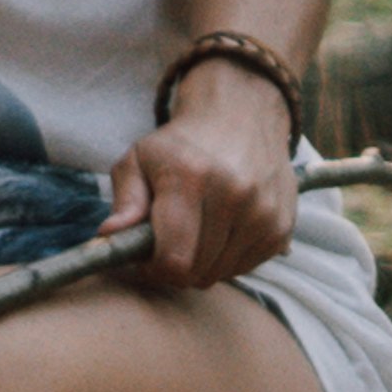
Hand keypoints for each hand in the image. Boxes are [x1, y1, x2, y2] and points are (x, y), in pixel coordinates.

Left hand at [111, 67, 299, 291]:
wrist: (242, 117)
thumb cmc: (181, 144)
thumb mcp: (139, 159)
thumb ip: (125, 200)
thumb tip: (109, 235)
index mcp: (190, 178)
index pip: (173, 259)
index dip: (153, 269)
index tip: (146, 258)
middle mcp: (234, 195)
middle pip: (196, 272)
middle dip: (175, 266)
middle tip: (169, 242)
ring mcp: (263, 213)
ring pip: (220, 274)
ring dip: (202, 263)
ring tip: (196, 231)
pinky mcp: (281, 227)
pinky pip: (245, 268)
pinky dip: (227, 259)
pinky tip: (221, 230)